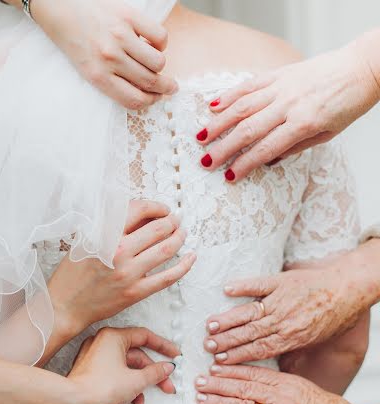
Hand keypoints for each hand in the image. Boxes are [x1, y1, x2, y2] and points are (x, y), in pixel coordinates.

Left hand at [31, 0, 177, 107]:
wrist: (60, 8)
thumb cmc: (76, 40)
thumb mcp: (88, 69)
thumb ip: (112, 82)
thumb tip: (143, 91)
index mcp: (98, 76)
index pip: (134, 100)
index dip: (150, 102)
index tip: (157, 98)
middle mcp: (110, 59)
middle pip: (150, 82)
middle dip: (165, 87)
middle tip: (171, 86)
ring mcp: (120, 37)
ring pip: (158, 62)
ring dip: (160, 64)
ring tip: (154, 59)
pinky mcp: (128, 16)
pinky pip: (159, 36)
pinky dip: (160, 42)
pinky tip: (151, 41)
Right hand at [49, 200, 195, 349]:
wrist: (65, 305)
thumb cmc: (73, 272)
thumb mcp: (85, 239)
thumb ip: (109, 226)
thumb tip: (141, 215)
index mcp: (104, 234)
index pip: (138, 210)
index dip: (156, 206)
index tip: (162, 208)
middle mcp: (118, 251)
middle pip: (158, 229)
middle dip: (172, 221)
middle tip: (176, 220)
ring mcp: (129, 273)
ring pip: (166, 249)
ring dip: (179, 238)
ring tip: (182, 233)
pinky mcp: (136, 292)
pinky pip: (167, 277)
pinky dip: (184, 266)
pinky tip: (191, 257)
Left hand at [66, 326, 178, 403]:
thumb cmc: (97, 388)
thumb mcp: (135, 381)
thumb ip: (155, 372)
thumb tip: (167, 368)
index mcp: (113, 337)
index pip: (145, 336)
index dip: (163, 346)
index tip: (175, 355)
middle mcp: (103, 343)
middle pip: (137, 356)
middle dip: (152, 375)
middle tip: (166, 385)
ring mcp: (96, 358)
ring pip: (127, 369)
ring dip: (139, 386)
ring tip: (143, 402)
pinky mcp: (92, 372)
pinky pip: (116, 376)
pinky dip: (126, 388)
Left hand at [195, 364, 366, 403]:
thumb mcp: (300, 385)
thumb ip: (275, 381)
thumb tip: (251, 377)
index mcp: (283, 382)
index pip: (250, 373)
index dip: (228, 370)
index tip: (212, 367)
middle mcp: (277, 399)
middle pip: (240, 388)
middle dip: (216, 384)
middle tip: (199, 381)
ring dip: (217, 402)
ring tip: (201, 398)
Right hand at [196, 37, 379, 180]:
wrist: (361, 68)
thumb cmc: (347, 104)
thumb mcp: (328, 134)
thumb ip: (296, 147)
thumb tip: (267, 160)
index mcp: (304, 123)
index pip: (267, 148)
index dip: (246, 164)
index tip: (230, 177)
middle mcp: (289, 104)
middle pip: (249, 130)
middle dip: (224, 148)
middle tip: (206, 162)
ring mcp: (282, 87)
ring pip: (243, 106)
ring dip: (219, 123)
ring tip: (200, 137)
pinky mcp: (279, 74)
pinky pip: (250, 85)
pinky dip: (230, 95)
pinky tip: (213, 106)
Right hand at [204, 259, 366, 363]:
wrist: (349, 289)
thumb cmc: (334, 316)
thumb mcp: (316, 340)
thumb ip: (291, 349)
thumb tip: (271, 363)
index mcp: (291, 336)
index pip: (259, 349)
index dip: (237, 356)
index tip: (219, 361)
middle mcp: (283, 319)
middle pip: (249, 333)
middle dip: (227, 340)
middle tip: (207, 345)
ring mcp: (281, 298)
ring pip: (249, 312)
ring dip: (229, 318)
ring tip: (210, 325)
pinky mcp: (281, 280)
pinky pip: (258, 284)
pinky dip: (242, 286)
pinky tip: (227, 289)